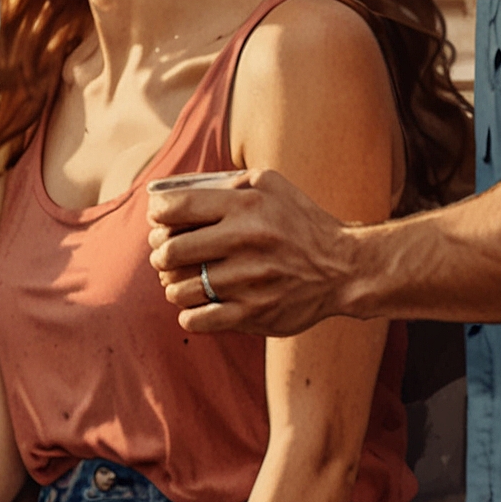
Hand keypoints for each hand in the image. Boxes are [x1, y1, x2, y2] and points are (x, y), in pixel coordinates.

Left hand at [145, 169, 355, 336]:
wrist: (344, 268)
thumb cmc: (301, 222)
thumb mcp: (270, 184)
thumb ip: (226, 182)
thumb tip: (175, 190)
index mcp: (244, 206)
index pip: (176, 208)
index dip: (156, 215)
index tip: (157, 220)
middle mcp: (243, 242)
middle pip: (170, 251)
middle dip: (159, 252)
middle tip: (164, 253)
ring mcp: (247, 281)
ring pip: (179, 288)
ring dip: (172, 285)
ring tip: (180, 280)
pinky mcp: (253, 315)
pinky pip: (196, 319)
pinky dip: (188, 313)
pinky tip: (197, 304)